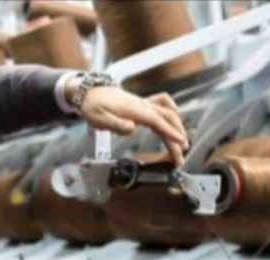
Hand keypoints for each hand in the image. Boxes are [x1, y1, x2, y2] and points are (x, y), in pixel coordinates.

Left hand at [73, 85, 189, 165]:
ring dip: (177, 126)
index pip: (157, 120)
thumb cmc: (92, 106)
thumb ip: (116, 124)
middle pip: (166, 118)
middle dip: (177, 136)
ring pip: (167, 112)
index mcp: (134, 109)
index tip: (181, 142)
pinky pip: (162, 104)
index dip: (170, 131)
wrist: (88, 92)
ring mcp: (143, 103)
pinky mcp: (141, 104)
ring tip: (181, 143)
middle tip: (180, 156)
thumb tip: (132, 128)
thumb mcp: (99, 119)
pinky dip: (171, 112)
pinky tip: (175, 118)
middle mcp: (142, 104)